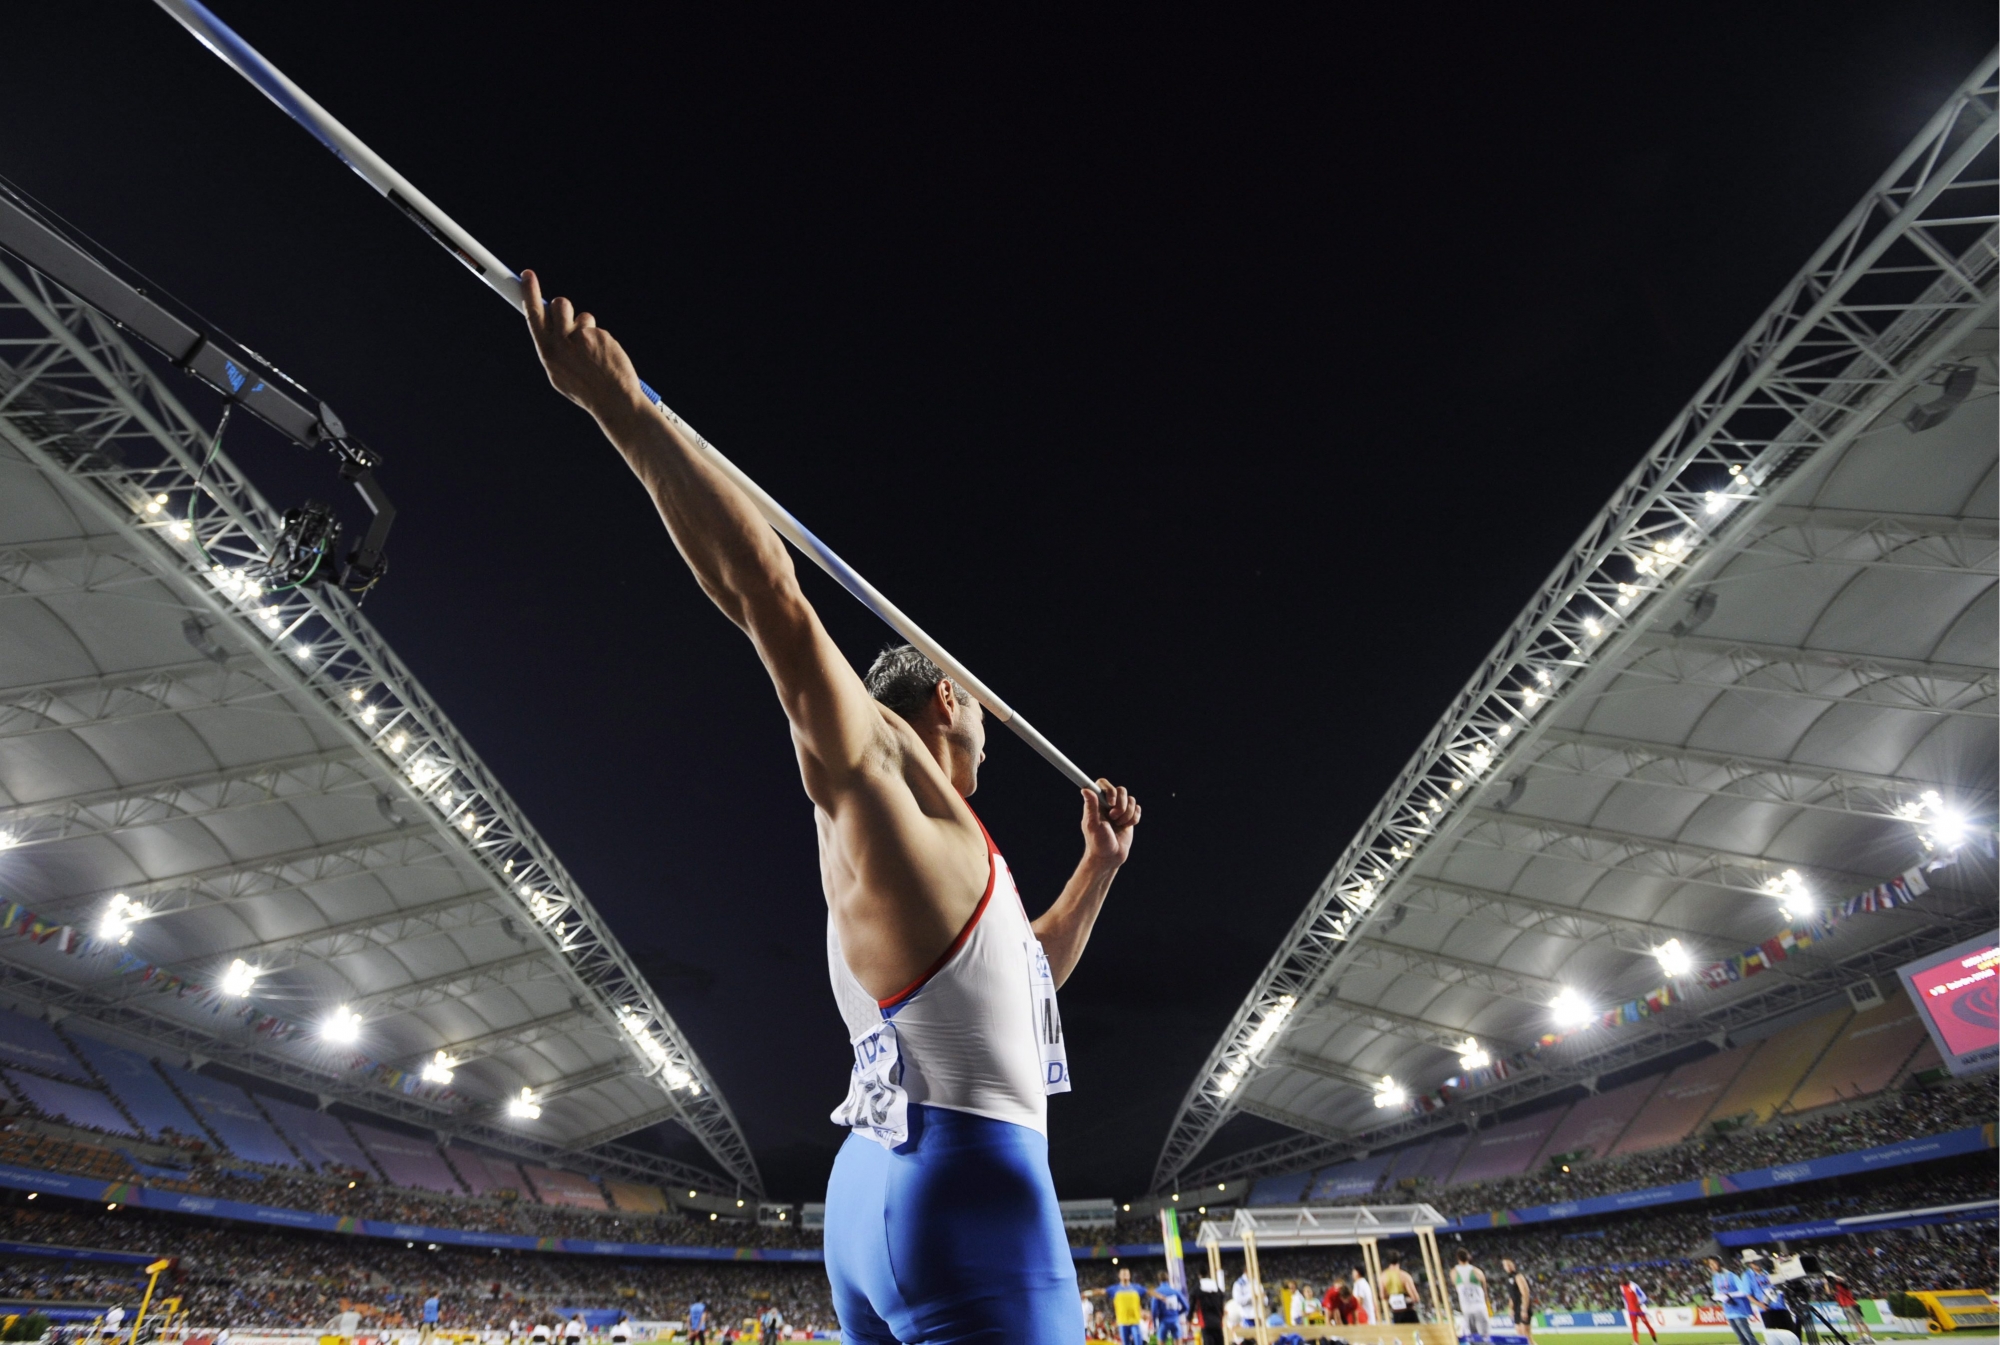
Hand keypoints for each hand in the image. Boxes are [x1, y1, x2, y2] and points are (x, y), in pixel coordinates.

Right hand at [520, 269, 648, 425]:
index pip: (534, 315)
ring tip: (590, 347)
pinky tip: (604, 356)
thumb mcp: (559, 373)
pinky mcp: (600, 336)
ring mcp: (582, 339)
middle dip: (562, 307)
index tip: (527, 275)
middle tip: (567, 317)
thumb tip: (547, 324)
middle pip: (558, 305)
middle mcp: (561, 343)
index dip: (529, 292)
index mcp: (547, 353)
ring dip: (584, 324)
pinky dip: (600, 338)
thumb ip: (552, 348)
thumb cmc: (585, 389)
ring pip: (581, 315)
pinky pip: (597, 328)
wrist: (614, 400)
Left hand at [1080, 778, 1139, 868]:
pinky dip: (1134, 818)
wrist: (1110, 857)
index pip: (1103, 784)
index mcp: (1096, 803)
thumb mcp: (1092, 824)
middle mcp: (1108, 804)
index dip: (1110, 790)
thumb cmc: (1098, 842)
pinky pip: (1137, 808)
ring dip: (1127, 815)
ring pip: (1131, 799)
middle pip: (1121, 790)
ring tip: (1119, 825)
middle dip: (1121, 806)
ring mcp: (1120, 809)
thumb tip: (1085, 789)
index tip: (1111, 802)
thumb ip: (1090, 806)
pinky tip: (1126, 827)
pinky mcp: (1129, 816)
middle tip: (1114, 818)